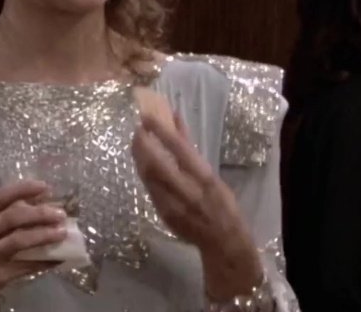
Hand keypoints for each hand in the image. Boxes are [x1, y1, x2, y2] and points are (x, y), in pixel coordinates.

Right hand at [0, 180, 67, 311]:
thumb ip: (2, 222)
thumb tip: (39, 210)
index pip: (0, 197)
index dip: (23, 189)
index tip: (44, 186)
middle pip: (11, 217)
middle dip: (38, 213)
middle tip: (60, 213)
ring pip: (18, 240)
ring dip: (43, 235)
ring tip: (61, 233)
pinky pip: (24, 267)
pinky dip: (44, 262)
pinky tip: (59, 259)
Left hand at [132, 112, 261, 299]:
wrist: (223, 243)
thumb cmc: (222, 205)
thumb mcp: (213, 176)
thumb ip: (191, 148)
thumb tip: (175, 118)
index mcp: (206, 179)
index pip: (180, 150)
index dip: (162, 132)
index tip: (148, 117)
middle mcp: (189, 191)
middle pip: (157, 164)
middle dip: (142, 145)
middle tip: (137, 130)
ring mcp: (174, 205)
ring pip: (148, 177)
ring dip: (139, 158)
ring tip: (136, 143)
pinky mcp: (164, 214)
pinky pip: (149, 189)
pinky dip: (143, 173)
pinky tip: (141, 163)